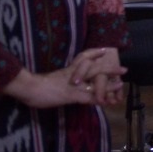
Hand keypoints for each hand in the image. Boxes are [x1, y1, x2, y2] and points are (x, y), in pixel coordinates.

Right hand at [5, 48, 126, 108]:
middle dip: (110, 69)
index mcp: (68, 70)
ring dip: (109, 84)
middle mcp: (73, 75)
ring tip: (121, 84)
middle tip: (124, 69)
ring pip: (94, 82)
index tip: (106, 50)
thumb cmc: (35, 85)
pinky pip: (88, 97)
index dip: (95, 53)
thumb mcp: (52, 80)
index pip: (84, 57)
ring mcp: (73, 85)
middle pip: (95, 68)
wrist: (28, 88)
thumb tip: (67, 80)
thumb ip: (61, 79)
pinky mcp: (71, 95)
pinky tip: (107, 102)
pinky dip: (98, 99)